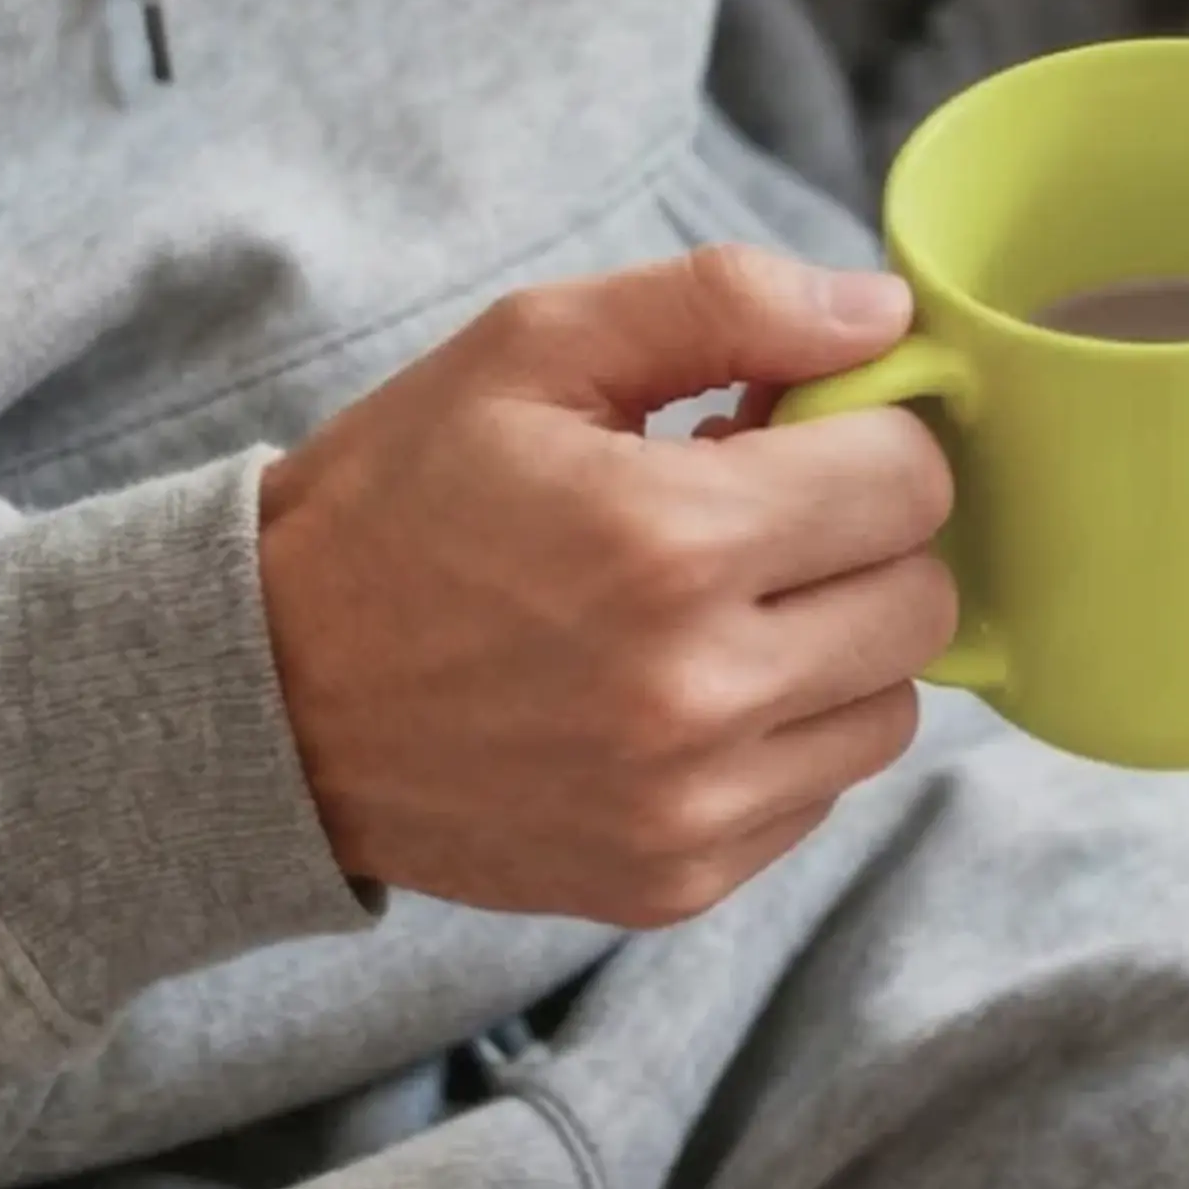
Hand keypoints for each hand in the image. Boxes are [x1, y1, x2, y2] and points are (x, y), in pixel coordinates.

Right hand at [257, 246, 955, 926]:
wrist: (267, 698)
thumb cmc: (401, 503)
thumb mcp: (531, 349)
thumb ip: (723, 304)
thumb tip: (884, 315)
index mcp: (671, 543)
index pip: (910, 481)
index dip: (859, 436)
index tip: (778, 433)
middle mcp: (698, 693)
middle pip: (921, 601)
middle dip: (856, 541)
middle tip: (748, 517)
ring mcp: (690, 807)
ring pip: (890, 710)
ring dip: (833, 646)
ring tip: (714, 610)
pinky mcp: (676, 883)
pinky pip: (819, 794)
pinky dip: (779, 737)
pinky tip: (678, 692)